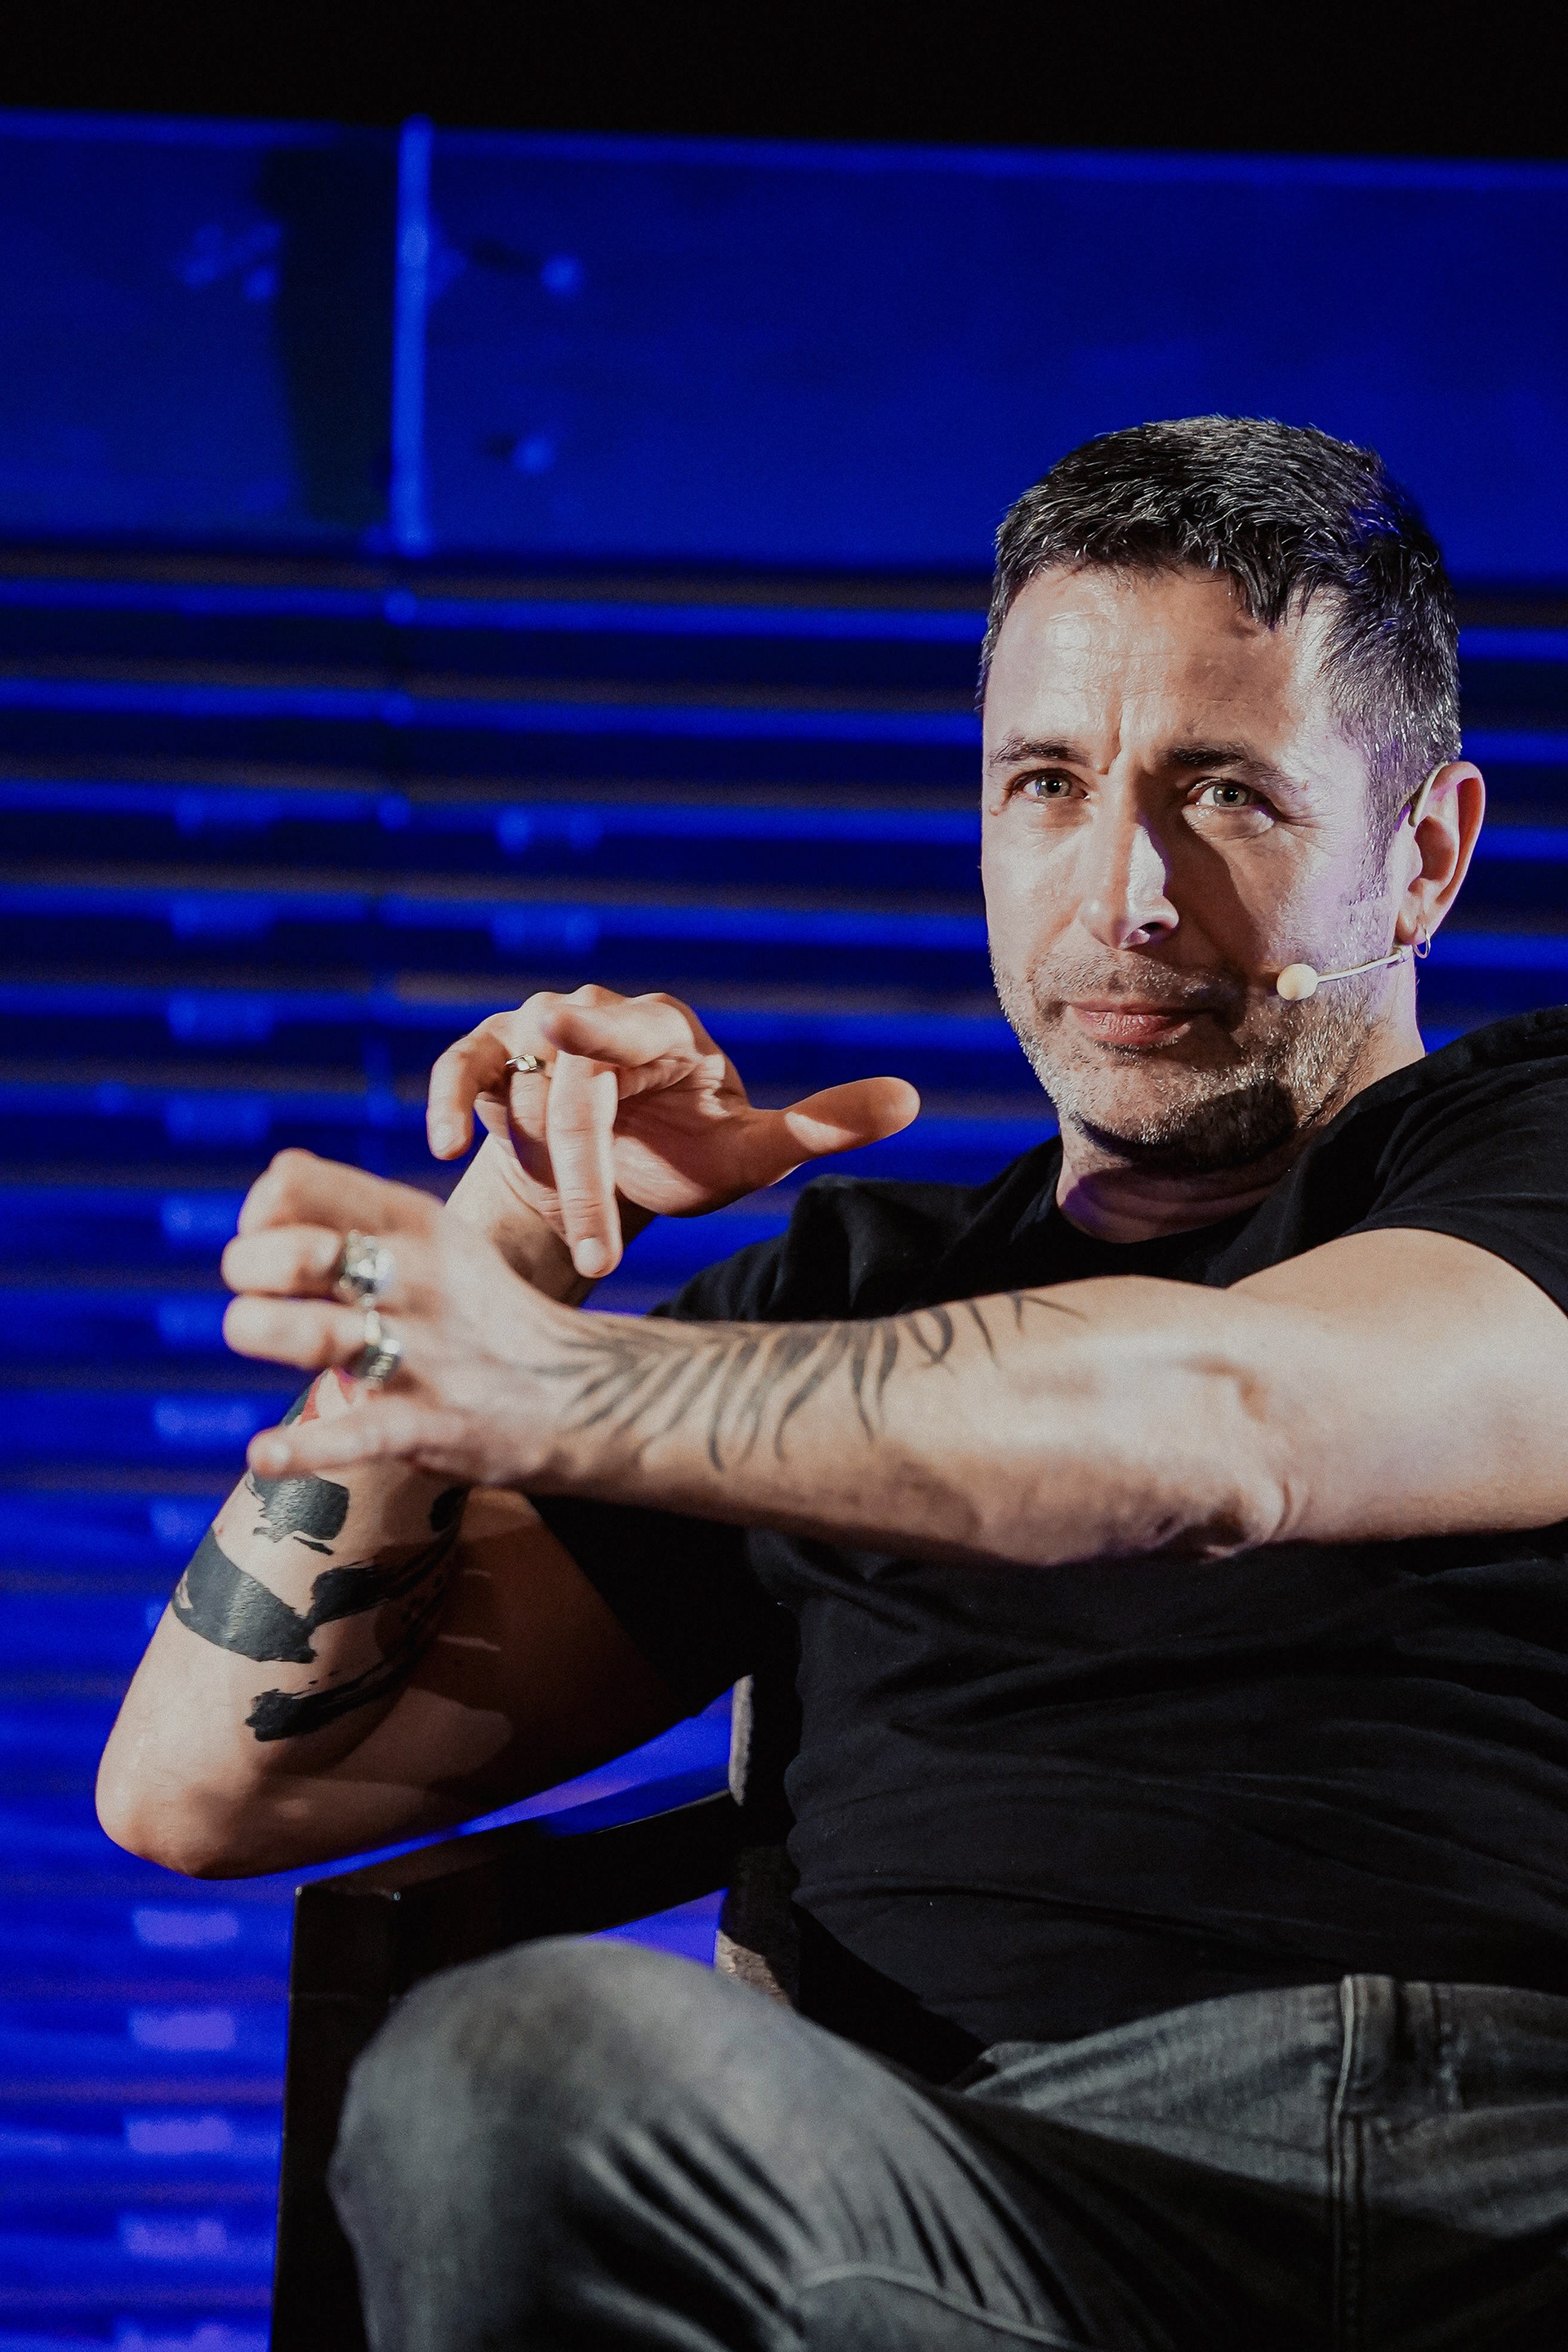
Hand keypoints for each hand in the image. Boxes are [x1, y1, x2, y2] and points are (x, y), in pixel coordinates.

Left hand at [223, 1152, 566, 1487]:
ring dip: (258, 1333)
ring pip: (310, 1335)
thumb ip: (359, 1212)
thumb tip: (269, 1185)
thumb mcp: (438, 1240)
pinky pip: (352, 1436)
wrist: (585, 1393)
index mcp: (415, 1221)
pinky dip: (298, 1450)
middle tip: (257, 1297)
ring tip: (255, 1338)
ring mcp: (424, 1352)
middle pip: (295, 1254)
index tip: (265, 1245)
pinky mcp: (429, 1424)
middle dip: (247, 1270)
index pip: (296, 1184)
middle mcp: (417, 1277)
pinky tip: (263, 1453)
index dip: (259, 1214)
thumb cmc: (482, 1313)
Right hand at [426, 984, 918, 1278]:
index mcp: (662, 1027)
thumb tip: (912, 1099)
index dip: (592, 1046)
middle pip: (573, 1075)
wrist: (604, 1182)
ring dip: (528, 1150)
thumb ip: (819, 1127)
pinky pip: (460, 1066)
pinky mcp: (488, 1057)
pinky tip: (441, 1145)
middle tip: (601, 1253)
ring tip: (563, 1221)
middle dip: (581, 1171)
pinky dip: (446, 1097)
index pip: (627, 1029)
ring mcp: (534, 1030)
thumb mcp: (748, 1153)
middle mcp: (595, 1012)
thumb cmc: (682, 1160)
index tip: (563, 1065)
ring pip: (514, 1069)